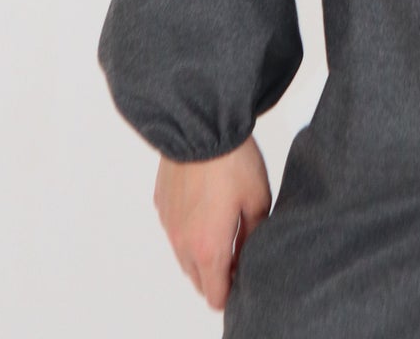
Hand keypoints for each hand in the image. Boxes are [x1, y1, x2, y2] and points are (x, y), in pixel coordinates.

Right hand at [153, 135, 272, 310]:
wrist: (199, 124)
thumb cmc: (233, 162)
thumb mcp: (258, 198)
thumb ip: (255, 234)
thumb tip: (251, 252)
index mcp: (209, 248)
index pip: (215, 295)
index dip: (232, 292)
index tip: (245, 276)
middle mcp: (182, 243)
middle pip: (198, 280)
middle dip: (218, 275)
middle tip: (239, 252)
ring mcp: (168, 224)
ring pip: (184, 257)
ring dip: (201, 254)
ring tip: (223, 228)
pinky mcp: (161, 204)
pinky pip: (174, 230)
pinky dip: (188, 230)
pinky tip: (204, 207)